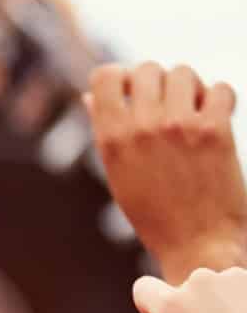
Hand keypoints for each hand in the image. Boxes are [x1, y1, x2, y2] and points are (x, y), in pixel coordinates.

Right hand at [87, 62, 245, 283]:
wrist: (198, 243)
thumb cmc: (156, 213)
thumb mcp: (118, 173)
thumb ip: (106, 130)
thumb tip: (91, 96)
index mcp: (112, 138)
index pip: (106, 75)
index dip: (121, 78)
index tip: (132, 92)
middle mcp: (142, 127)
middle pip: (148, 69)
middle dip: (158, 82)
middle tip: (166, 106)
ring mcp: (179, 126)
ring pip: (184, 73)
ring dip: (189, 87)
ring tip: (192, 110)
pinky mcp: (215, 130)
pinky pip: (220, 88)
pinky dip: (219, 98)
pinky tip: (215, 117)